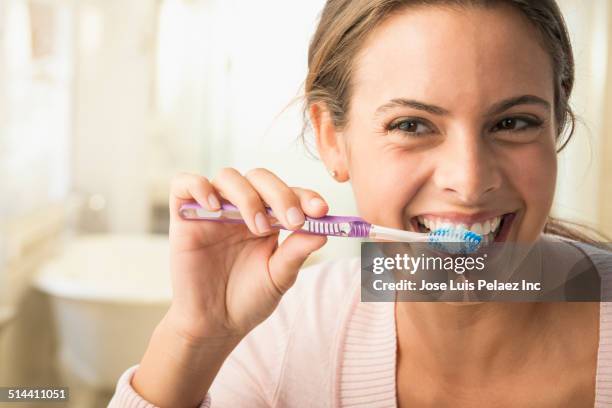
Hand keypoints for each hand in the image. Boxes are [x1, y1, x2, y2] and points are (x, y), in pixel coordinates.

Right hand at [166, 168, 328, 343]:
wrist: (213, 325)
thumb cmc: (247, 300)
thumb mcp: (279, 277)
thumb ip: (297, 252)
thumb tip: (324, 232)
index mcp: (268, 218)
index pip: (288, 193)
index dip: (305, 196)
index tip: (321, 210)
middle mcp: (241, 209)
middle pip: (260, 178)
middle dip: (281, 195)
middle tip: (293, 221)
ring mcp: (213, 210)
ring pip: (228, 177)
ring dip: (248, 197)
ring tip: (258, 228)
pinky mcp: (184, 216)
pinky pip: (185, 184)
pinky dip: (199, 187)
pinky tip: (214, 207)